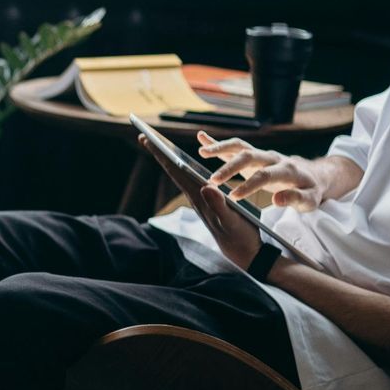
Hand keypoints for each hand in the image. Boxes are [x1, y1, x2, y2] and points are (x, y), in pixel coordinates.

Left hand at [138, 134, 262, 270]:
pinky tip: (183, 165)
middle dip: (160, 153)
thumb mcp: (232, 221)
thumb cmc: (240, 237)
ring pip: (181, 175)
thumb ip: (218, 206)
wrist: (245, 253)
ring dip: (170, 160)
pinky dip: (183, 169)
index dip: (162, 155)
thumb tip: (205, 188)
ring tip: (159, 146)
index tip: (147, 139)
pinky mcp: (208, 203)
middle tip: (144, 136)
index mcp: (200, 198)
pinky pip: (191, 181)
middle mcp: (196, 197)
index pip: (176, 172)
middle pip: (174, 171)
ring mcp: (201, 200)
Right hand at [196, 132, 327, 210]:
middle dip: (230, 167)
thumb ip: (295, 199)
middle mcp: (272, 157)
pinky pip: (235, 146)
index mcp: (287, 169)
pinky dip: (218, 142)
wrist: (313, 175)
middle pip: (249, 156)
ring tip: (202, 152)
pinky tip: (202, 137)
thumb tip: (276, 199)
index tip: (234, 197)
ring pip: (240, 147)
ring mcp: (262, 154)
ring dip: (221, 148)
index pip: (265, 175)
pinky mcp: (254, 155)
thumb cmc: (311, 190)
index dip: (249, 185)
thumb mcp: (310, 200)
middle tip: (213, 181)